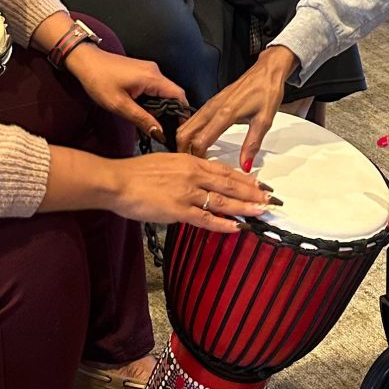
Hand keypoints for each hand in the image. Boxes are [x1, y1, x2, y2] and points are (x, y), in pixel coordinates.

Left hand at [69, 43, 187, 140]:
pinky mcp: (142, 71)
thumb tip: (159, 133)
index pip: (179, 95)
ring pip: (163, 92)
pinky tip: (142, 111)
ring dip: (158, 107)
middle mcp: (155, 71)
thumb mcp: (119, 105)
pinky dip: (151, 100)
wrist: (85, 60)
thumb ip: (141, 119)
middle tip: (162, 130)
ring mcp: (148, 70)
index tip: (179, 128)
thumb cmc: (99, 80)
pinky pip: (154, 88)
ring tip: (150, 123)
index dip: (182, 113)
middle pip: (172, 94)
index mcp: (152, 78)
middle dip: (169, 113)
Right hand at [109, 152, 276, 233]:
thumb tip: (197, 184)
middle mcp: (193, 173)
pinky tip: (237, 227)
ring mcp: (187, 191)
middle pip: (230, 184)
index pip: (224, 170)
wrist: (117, 181)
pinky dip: (223, 223)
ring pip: (223, 200)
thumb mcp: (166, 163)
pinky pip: (206, 218)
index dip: (245, 178)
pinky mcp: (178, 209)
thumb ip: (184, 172)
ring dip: (245, 207)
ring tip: (261, 212)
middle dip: (253, 192)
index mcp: (190, 160)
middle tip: (270, 199)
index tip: (260, 184)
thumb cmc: (136, 173)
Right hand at [178, 46, 295, 170]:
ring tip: (192, 157)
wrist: (267, 70)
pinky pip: (194, 119)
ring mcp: (210, 104)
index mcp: (225, 114)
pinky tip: (197, 142)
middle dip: (183, 150)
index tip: (202, 170)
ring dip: (185, 141)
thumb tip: (245, 165)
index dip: (198, 157)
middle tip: (189, 166)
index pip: (200, 141)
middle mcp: (213, 108)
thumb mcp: (264, 121)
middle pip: (185, 132)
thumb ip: (252, 145)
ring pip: (187, 125)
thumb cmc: (267, 92)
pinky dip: (190, 132)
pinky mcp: (212, 102)